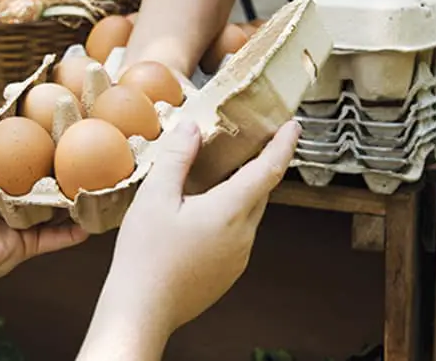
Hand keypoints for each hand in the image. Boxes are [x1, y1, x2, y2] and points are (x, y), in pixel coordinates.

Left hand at [0, 121, 88, 296]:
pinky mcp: (28, 245)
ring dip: (77, 198)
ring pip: (57, 208)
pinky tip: (96, 219)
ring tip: (100, 183)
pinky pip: (58, 238)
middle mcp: (11, 198)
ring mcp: (22, 222)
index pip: (25, 155)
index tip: (63, 124)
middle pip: (45, 179)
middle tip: (91, 151)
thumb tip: (1, 110)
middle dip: (67, 167)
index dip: (43, 141)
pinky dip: (76, 231)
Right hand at [78, 120, 299, 358]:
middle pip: (261, 192)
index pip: (268, 170)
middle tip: (250, 142)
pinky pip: (237, 235)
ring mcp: (238, 257)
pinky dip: (229, 215)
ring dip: (241, 192)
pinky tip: (200, 214)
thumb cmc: (146, 255)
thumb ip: (177, 158)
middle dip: (260, 165)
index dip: (283, 145)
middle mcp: (243, 235)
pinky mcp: (227, 272)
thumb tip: (192, 128)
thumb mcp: (155, 197)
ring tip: (216, 176)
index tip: (293, 126)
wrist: (142, 310)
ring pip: (248, 214)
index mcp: (230, 211)